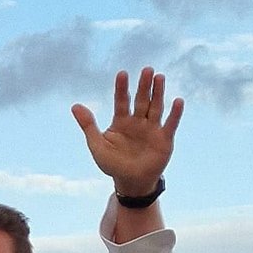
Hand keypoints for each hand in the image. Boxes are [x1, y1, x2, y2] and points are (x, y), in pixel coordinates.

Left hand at [71, 67, 182, 197]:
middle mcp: (138, 121)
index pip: (121, 101)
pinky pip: (170, 124)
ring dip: (158, 93)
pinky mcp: (164, 138)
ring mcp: (152, 128)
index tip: (122, 74)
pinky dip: (175, 113)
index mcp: (121, 121)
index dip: (121, 88)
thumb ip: (88, 125)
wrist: (131, 182)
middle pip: (141, 100)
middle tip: (146, 70)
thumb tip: (75, 106)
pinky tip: (178, 101)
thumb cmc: (113, 164)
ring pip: (155, 107)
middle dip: (143, 86)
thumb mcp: (97, 145)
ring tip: (159, 77)